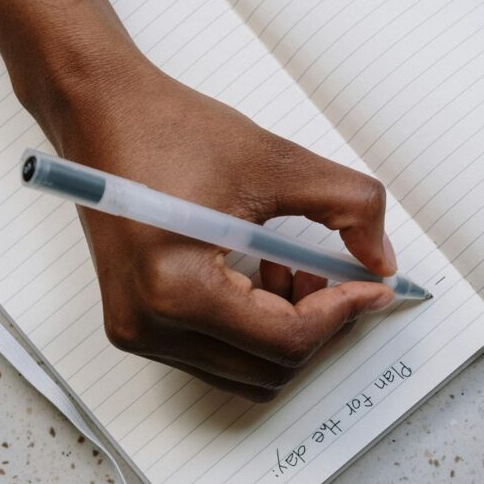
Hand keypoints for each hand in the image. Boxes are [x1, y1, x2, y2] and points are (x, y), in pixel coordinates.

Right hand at [50, 61, 396, 401]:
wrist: (101, 111)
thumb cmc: (172, 130)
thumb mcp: (277, 161)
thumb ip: (350, 206)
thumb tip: (382, 262)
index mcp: (174, 290)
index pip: (286, 340)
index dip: (343, 313)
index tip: (373, 286)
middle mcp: (148, 326)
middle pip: (270, 368)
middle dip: (318, 326)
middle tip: (336, 277)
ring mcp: (138, 332)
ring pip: (248, 371)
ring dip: (288, 331)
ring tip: (294, 269)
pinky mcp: (138, 325)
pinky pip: (220, 356)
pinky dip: (256, 329)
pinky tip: (264, 276)